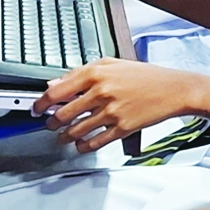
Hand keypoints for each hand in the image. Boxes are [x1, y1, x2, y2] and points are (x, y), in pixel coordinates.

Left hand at [35, 58, 206, 155]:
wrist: (173, 89)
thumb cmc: (144, 76)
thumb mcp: (111, 64)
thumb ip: (81, 72)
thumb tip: (55, 84)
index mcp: (96, 73)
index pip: (57, 91)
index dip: (41, 103)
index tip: (36, 109)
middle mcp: (101, 92)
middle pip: (62, 114)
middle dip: (51, 123)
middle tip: (49, 125)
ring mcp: (111, 112)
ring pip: (76, 131)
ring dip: (65, 137)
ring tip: (64, 137)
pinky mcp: (122, 128)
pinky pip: (95, 142)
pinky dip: (84, 146)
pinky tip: (82, 144)